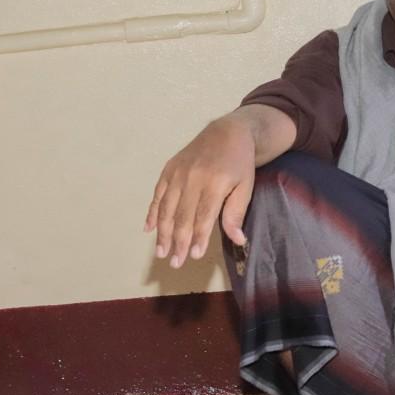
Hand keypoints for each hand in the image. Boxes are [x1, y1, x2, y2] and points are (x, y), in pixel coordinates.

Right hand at [144, 117, 253, 267]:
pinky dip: (152, 212)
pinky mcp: (169, 169)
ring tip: (161, 252)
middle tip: (175, 262)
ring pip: (166, 208)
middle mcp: (192, 178)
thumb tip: (237, 240)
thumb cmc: (239, 163)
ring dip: (162, 232)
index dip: (198, 238)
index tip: (194, 256)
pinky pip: (158, 194)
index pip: (203, 217)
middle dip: (178, 241)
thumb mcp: (246, 186)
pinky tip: (149, 228)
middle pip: (182, 216)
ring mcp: (178, 173)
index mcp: (214, 183)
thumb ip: (236, 213)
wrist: (227, 132)